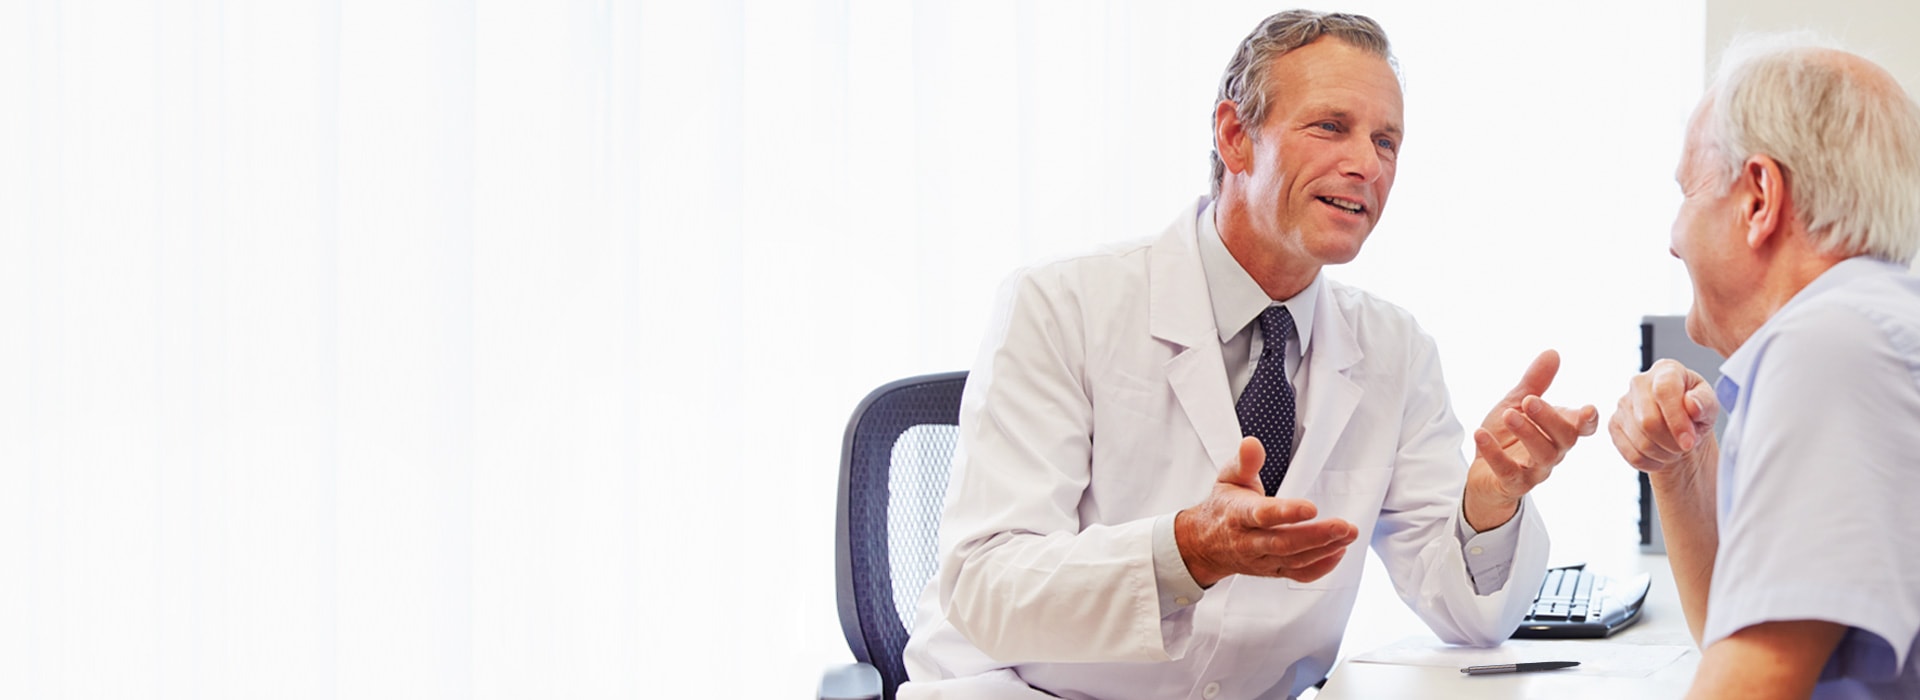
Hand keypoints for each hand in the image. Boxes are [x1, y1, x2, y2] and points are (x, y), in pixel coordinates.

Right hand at [1174, 437, 1358, 587]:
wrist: (1206, 544)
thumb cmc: (1223, 507)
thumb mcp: (1228, 478)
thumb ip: (1244, 462)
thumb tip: (1252, 443)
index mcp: (1238, 515)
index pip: (1262, 515)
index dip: (1286, 513)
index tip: (1311, 508)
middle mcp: (1249, 542)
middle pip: (1284, 543)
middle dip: (1316, 536)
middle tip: (1344, 526)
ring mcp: (1262, 559)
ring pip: (1295, 559)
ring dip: (1325, 549)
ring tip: (1349, 534)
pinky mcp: (1273, 570)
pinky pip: (1298, 575)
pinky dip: (1320, 568)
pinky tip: (1339, 551)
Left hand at [1464, 350, 1599, 530]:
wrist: (1483, 474)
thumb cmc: (1507, 437)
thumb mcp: (1516, 404)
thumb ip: (1535, 383)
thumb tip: (1553, 352)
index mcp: (1558, 431)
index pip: (1583, 428)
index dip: (1588, 420)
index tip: (1588, 409)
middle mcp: (1553, 452)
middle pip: (1564, 438)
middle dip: (1549, 418)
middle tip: (1530, 401)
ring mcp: (1534, 470)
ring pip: (1542, 455)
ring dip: (1527, 433)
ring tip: (1508, 415)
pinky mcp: (1512, 483)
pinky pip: (1507, 471)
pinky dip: (1494, 453)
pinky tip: (1480, 434)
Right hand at [1608, 358, 1718, 473]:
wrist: (1679, 429)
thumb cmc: (1695, 413)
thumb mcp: (1710, 406)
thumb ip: (1705, 403)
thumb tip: (1692, 404)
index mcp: (1666, 370)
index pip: (1664, 391)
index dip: (1677, 420)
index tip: (1689, 441)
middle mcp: (1639, 382)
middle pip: (1648, 420)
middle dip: (1671, 442)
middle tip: (1685, 447)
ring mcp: (1623, 403)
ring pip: (1641, 441)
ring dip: (1663, 453)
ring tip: (1674, 449)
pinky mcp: (1614, 424)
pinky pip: (1631, 454)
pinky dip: (1650, 462)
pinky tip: (1660, 455)